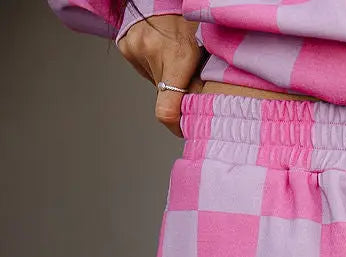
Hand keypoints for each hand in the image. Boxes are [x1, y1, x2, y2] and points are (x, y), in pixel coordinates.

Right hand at [118, 14, 201, 136]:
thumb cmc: (187, 22)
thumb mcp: (201, 53)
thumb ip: (198, 84)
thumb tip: (196, 112)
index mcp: (176, 57)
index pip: (166, 110)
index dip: (175, 124)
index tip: (182, 127)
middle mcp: (150, 53)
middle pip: (161, 92)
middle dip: (173, 88)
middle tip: (182, 71)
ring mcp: (134, 48)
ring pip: (152, 79)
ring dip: (162, 74)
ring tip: (169, 54)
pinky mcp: (125, 46)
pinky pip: (142, 67)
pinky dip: (151, 64)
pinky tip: (158, 49)